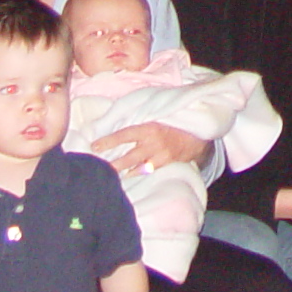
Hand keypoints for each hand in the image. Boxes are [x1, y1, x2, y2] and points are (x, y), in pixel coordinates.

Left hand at [93, 121, 207, 176]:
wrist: (197, 132)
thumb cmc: (173, 120)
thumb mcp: (156, 114)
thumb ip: (140, 118)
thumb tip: (117, 117)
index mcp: (149, 127)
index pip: (124, 135)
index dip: (109, 141)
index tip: (94, 146)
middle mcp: (154, 143)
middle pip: (128, 157)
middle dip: (113, 164)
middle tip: (98, 168)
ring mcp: (161, 156)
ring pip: (137, 168)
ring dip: (123, 172)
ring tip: (109, 176)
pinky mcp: (167, 164)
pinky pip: (148, 172)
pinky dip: (137, 174)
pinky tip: (127, 177)